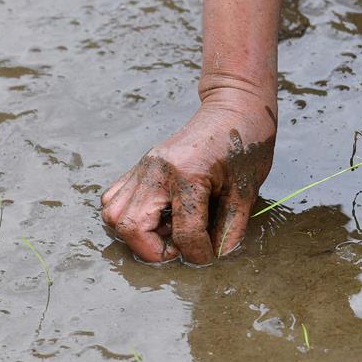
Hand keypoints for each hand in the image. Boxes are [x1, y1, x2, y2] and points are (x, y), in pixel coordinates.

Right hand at [101, 95, 275, 264]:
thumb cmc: (246, 143)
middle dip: (153, 251)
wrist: (235, 106)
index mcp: (187, 174)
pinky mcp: (140, 165)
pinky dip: (129, 216)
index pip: (184, 232)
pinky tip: (157, 217)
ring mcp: (144, 166)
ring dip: (137, 234)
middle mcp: (157, 170)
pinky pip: (115, 197)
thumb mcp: (247, 189)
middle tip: (180, 248)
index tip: (209, 256)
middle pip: (131, 226)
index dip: (197, 254)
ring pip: (114, 214)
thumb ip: (231, 227)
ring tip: (167, 231)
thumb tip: (217, 255)